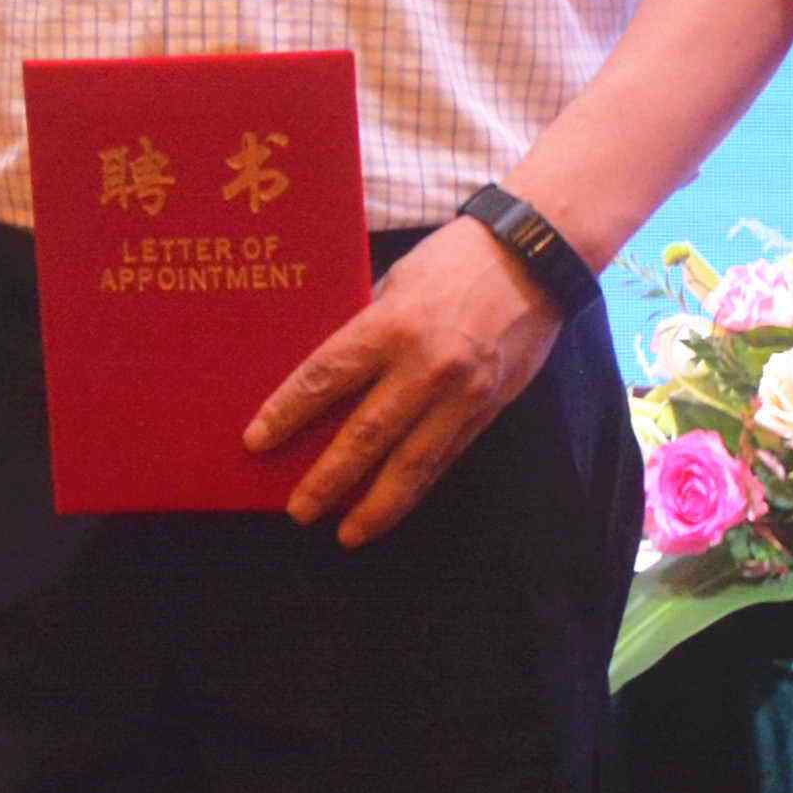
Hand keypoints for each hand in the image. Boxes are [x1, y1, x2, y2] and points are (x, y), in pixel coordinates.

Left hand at [248, 219, 561, 545]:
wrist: (534, 258)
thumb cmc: (455, 259)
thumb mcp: (398, 281)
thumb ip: (368, 328)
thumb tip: (331, 376)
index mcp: (393, 325)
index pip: (326, 376)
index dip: (288, 412)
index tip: (257, 441)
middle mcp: (427, 366)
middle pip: (366, 434)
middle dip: (328, 478)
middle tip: (298, 510)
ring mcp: (462, 393)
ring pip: (412, 464)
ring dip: (376, 505)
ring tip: (346, 533)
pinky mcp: (488, 410)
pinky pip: (444, 459)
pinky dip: (415, 488)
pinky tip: (391, 508)